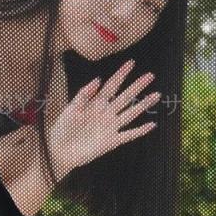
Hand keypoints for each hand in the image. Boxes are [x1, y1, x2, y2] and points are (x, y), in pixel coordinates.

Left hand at [47, 60, 160, 179]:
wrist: (60, 152)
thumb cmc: (63, 129)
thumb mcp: (70, 109)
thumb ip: (84, 95)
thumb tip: (98, 79)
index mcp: (96, 104)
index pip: (111, 86)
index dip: (121, 74)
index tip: (131, 63)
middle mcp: (106, 113)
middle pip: (125, 97)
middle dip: (137, 86)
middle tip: (150, 76)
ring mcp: (111, 127)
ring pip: (131, 113)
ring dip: (143, 105)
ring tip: (156, 95)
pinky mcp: (112, 141)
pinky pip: (129, 135)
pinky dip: (140, 131)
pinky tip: (152, 125)